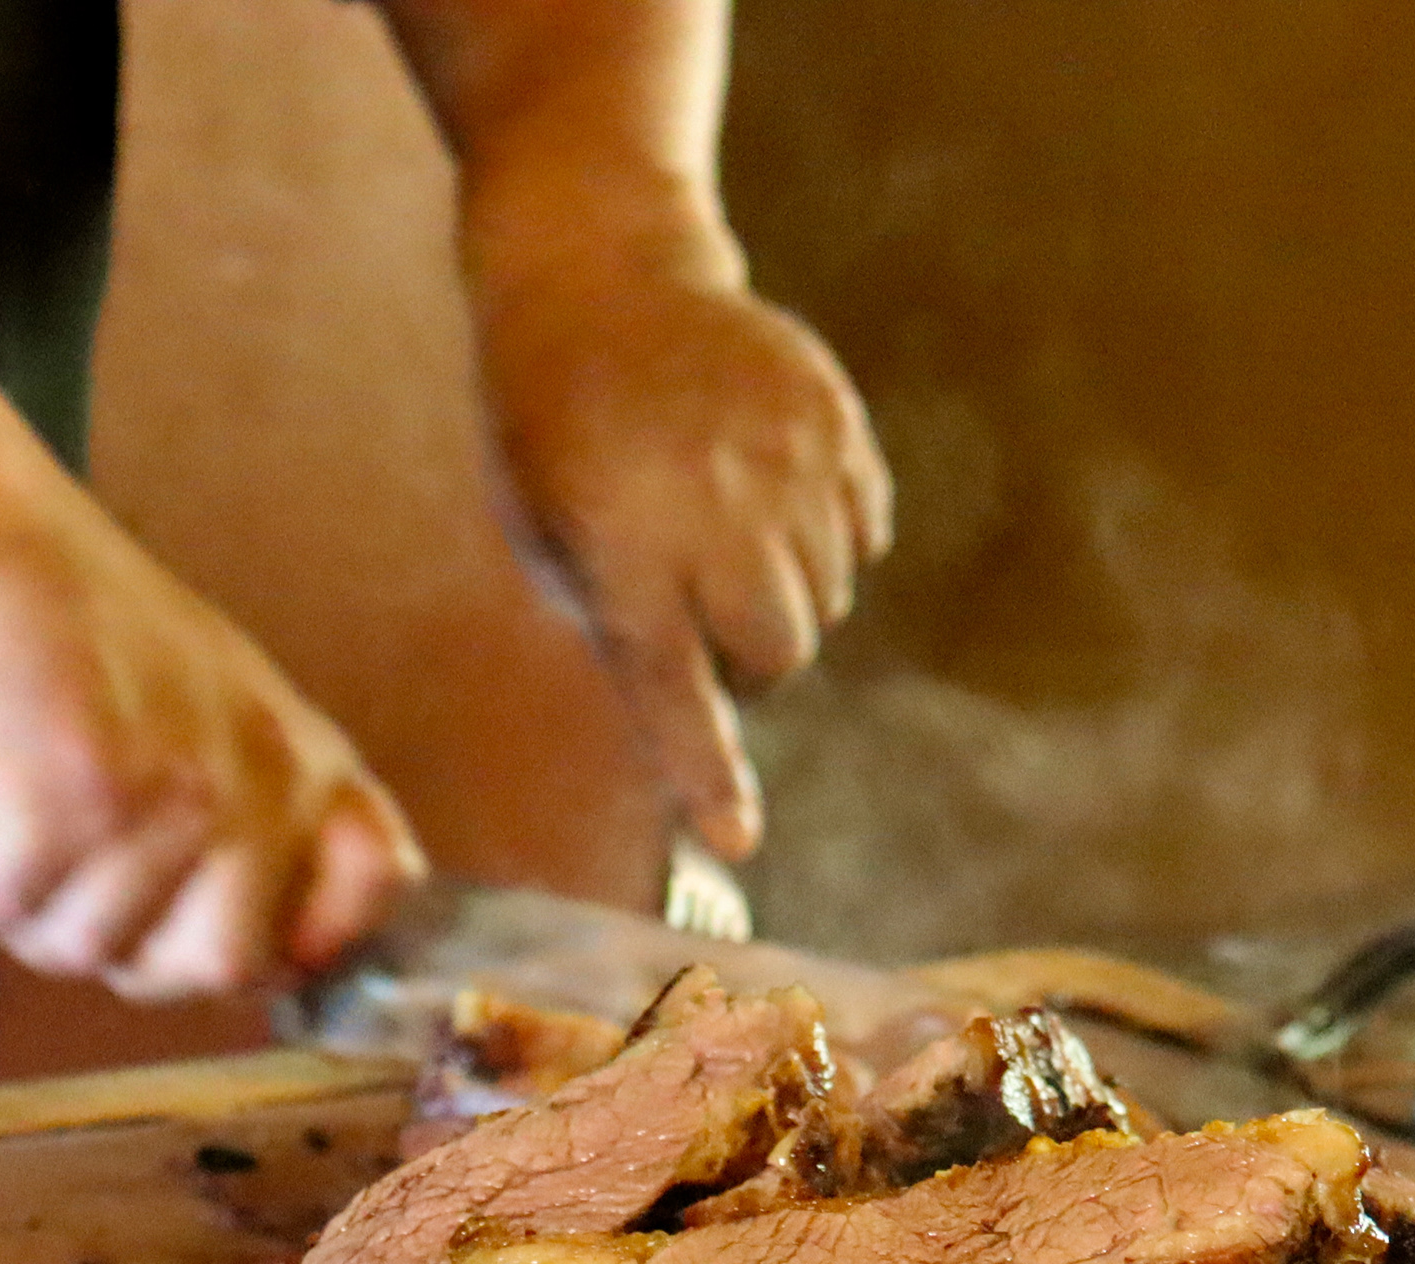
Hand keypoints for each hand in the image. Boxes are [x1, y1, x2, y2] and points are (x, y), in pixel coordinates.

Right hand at [0, 484, 422, 998]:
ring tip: (3, 854)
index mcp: (304, 760)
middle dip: (133, 960)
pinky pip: (6, 914)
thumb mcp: (226, 710)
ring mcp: (163, 791)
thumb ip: (266, 814)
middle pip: (215, 967)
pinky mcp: (62, 796)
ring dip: (30, 924)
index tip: (215, 933)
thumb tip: (283, 964)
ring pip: (94, 948)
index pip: (377, 883)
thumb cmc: (83, 634)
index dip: (302, 940)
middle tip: (75, 902)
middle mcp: (254, 779)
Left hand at [468, 229, 892, 860]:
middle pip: (781, 652)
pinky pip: (865, 534)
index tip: (738, 839)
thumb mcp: (549, 535)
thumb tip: (704, 725)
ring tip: (723, 530)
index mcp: (623, 541)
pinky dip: (827, 537)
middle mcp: (711, 501)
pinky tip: (767, 488)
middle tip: (699, 609)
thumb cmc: (554, 433)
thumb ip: (621, 627)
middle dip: (751, 659)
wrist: (602, 272)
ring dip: (784, 595)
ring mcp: (784, 452)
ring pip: (827, 600)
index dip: (706, 768)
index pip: (672, 683)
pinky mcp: (833, 417)